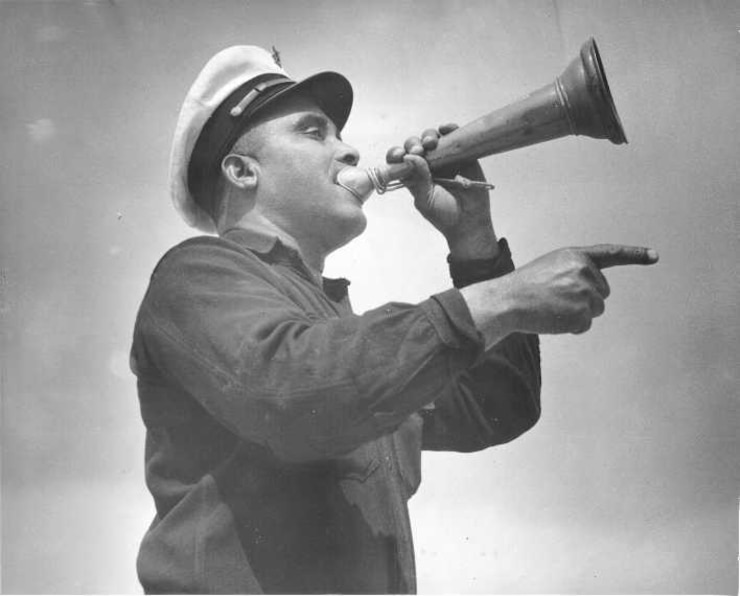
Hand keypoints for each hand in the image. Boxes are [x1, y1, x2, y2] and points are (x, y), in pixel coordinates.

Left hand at [386, 125, 497, 259]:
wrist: (469, 221)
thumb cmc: (444, 215)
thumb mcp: (425, 200)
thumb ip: (418, 179)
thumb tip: (409, 157)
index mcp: (413, 177)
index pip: (399, 160)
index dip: (397, 154)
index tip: (400, 155)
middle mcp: (427, 166)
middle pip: (414, 145)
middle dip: (413, 144)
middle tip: (419, 150)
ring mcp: (444, 159)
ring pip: (432, 138)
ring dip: (429, 136)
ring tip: (432, 143)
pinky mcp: (461, 155)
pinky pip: (454, 137)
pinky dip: (449, 129)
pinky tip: (446, 129)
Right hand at [460, 244, 658, 344]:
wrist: (507, 301)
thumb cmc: (525, 286)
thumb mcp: (552, 266)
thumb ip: (576, 271)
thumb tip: (597, 294)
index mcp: (577, 256)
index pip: (611, 254)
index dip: (635, 255)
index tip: (655, 256)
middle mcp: (585, 271)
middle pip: (602, 292)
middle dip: (585, 298)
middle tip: (556, 298)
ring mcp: (584, 292)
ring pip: (595, 309)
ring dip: (577, 313)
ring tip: (552, 307)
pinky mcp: (581, 313)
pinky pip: (584, 325)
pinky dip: (571, 326)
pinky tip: (553, 318)